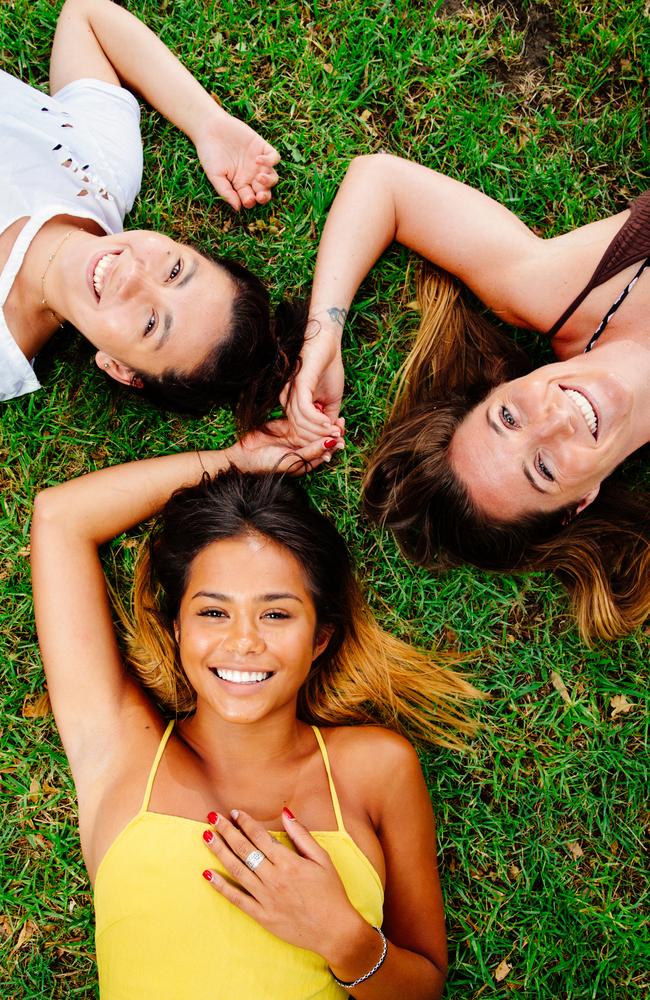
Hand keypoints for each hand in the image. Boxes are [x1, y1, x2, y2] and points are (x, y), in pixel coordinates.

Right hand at [195, 110, 279, 210]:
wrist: (210, 128)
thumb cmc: (210, 154)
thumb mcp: (215, 175)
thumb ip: (226, 192)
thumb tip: (238, 208)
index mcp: (241, 185)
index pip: (251, 198)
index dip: (251, 202)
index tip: (247, 200)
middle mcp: (252, 175)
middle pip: (265, 191)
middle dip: (264, 196)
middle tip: (259, 196)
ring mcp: (259, 162)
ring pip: (273, 177)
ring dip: (269, 181)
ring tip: (260, 178)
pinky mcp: (262, 147)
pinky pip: (274, 158)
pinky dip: (270, 160)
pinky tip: (258, 159)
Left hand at [202, 808, 363, 960]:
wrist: (335, 930)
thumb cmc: (331, 892)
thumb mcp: (322, 858)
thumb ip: (302, 835)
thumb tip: (286, 813)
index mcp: (289, 862)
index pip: (260, 837)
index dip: (246, 822)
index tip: (234, 812)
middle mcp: (274, 878)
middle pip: (244, 850)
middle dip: (227, 831)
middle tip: (213, 818)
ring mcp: (266, 898)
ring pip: (237, 870)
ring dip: (220, 852)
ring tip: (207, 837)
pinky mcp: (262, 916)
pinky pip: (237, 899)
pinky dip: (221, 886)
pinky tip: (208, 874)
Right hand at [229, 419, 342, 475]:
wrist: (244, 456)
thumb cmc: (268, 464)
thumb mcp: (292, 460)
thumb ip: (311, 452)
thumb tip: (332, 444)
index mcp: (308, 460)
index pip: (327, 449)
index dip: (336, 441)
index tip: (340, 432)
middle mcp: (305, 448)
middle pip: (324, 437)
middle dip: (333, 429)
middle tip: (340, 421)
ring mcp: (297, 436)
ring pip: (316, 427)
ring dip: (324, 421)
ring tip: (331, 414)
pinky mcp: (289, 425)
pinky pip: (303, 419)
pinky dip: (311, 415)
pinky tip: (317, 408)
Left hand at [281, 324, 344, 444]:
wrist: (327, 343)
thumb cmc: (328, 369)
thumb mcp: (332, 400)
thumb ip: (330, 419)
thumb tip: (333, 438)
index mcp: (293, 406)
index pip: (302, 432)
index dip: (319, 441)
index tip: (337, 443)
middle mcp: (287, 402)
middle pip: (300, 432)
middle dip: (320, 440)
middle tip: (338, 442)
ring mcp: (290, 394)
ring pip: (302, 424)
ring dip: (320, 432)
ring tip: (336, 433)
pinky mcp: (298, 386)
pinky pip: (305, 411)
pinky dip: (318, 421)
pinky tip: (329, 424)